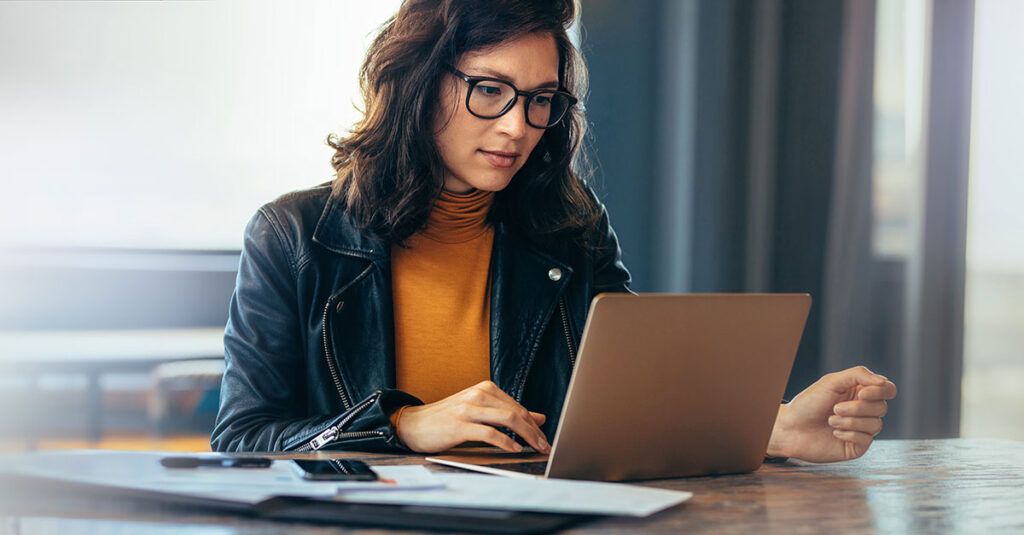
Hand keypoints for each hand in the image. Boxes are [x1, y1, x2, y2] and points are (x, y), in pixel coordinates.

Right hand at [394, 381, 550, 453]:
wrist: (413, 423)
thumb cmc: (447, 419)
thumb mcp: (480, 411)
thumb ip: (507, 413)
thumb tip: (539, 418)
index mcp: (485, 389)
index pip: (518, 407)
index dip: (534, 424)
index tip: (545, 439)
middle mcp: (478, 394)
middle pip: (516, 412)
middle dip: (535, 432)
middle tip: (545, 447)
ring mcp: (468, 408)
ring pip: (507, 419)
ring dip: (526, 436)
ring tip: (535, 448)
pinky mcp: (459, 425)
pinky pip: (489, 433)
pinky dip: (505, 442)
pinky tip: (514, 449)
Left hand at [767, 366, 896, 462]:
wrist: (791, 428)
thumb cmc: (809, 403)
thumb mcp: (832, 382)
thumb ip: (858, 375)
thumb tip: (884, 381)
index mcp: (860, 392)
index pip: (887, 389)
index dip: (880, 391)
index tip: (862, 393)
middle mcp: (864, 410)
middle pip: (882, 407)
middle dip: (857, 408)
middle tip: (835, 408)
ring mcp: (862, 429)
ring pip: (876, 424)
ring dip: (850, 421)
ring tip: (830, 420)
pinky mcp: (857, 446)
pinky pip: (866, 439)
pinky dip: (849, 433)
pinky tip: (834, 432)